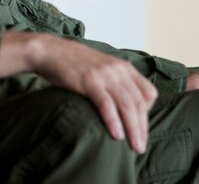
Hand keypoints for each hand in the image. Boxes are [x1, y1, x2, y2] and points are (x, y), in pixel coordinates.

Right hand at [0, 32, 157, 153]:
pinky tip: (116, 135)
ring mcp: (104, 74)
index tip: (140, 129)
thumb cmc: (74, 64)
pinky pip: (106, 104)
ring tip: (134, 146)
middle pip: (139, 103)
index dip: (148, 114)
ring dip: (133, 129)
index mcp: (124, 67)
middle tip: (141, 148)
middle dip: (142, 128)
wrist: (50, 51)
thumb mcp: (102, 68)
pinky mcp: (89, 81)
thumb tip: (126, 106)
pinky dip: (113, 121)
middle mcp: (118, 69)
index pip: (149, 93)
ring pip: (127, 105)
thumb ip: (116, 82)